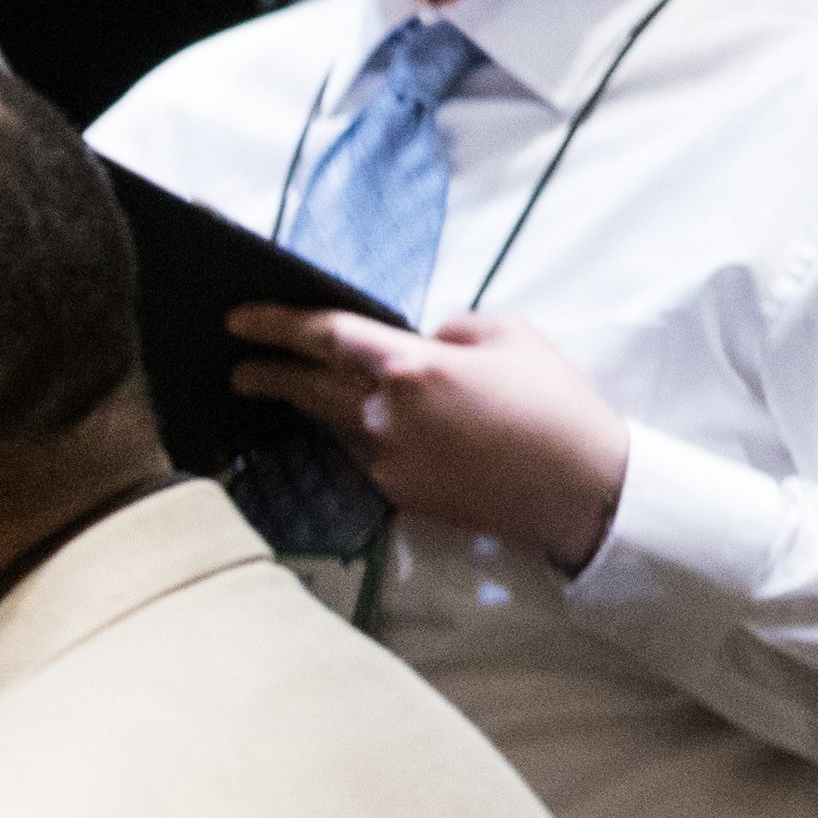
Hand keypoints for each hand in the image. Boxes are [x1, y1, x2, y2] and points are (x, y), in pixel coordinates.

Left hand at [231, 305, 633, 573]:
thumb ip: (451, 329)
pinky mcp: (398, 496)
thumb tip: (421, 340)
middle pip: (308, 389)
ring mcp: (387, 462)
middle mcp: (386, 416)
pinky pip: (366, 457)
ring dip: (315, 409)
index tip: (236, 321)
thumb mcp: (510, 335)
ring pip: (337, 426)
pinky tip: (370, 433)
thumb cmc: (554, 403)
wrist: (581, 489)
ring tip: (295, 392)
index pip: (324, 338)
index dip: (275, 326)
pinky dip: (361, 439)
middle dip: (268, 375)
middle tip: (240, 369)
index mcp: (412, 366)